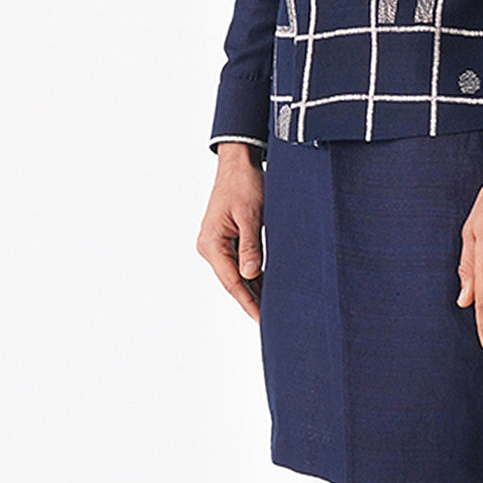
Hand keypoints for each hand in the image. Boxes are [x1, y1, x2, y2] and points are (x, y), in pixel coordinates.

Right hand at [196, 142, 264, 321]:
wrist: (239, 161)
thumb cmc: (244, 183)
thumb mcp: (251, 215)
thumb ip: (250, 246)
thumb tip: (250, 275)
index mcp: (211, 243)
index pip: (232, 281)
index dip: (249, 302)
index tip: (262, 319)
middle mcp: (209, 246)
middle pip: (233, 281)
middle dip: (252, 300)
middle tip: (272, 321)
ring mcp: (216, 243)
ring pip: (236, 273)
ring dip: (253, 288)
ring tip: (273, 308)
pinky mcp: (225, 237)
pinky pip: (238, 261)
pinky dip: (252, 273)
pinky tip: (266, 286)